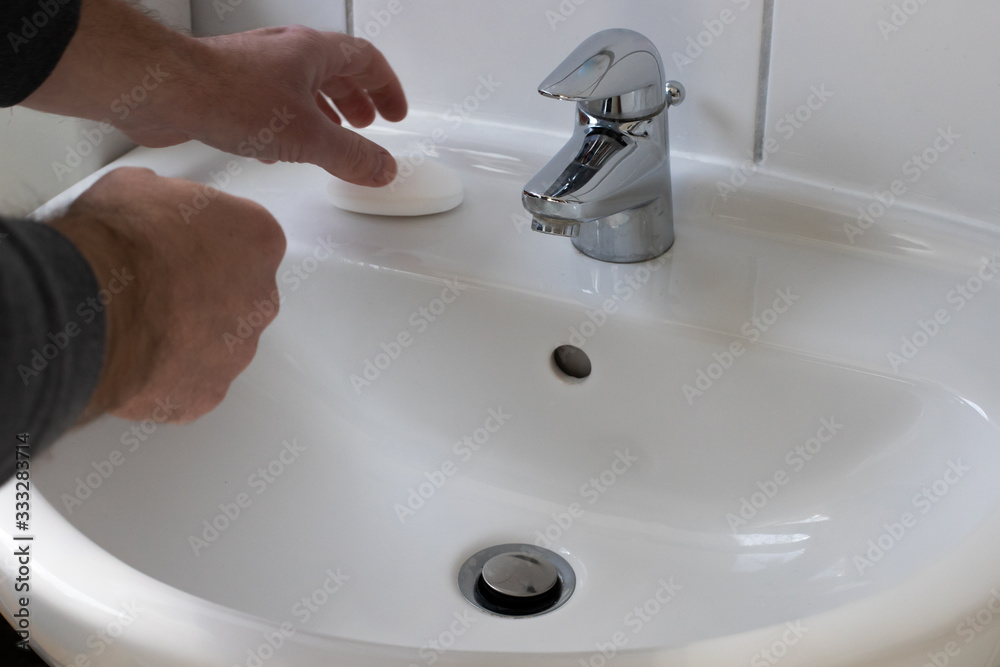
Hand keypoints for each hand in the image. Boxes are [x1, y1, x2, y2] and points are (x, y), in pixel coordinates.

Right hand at [52, 167, 285, 422]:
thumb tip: (153, 206)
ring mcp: (237, 351)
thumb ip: (169, 201)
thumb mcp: (141, 187)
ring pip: (219, 342)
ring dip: (188, 335)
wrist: (91, 304)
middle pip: (240, 294)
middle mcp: (261, 299)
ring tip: (141, 324)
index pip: (247, 240)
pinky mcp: (206, 393)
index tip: (181, 245)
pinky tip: (136, 358)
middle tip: (159, 286)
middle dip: (205, 292)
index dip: (208, 242)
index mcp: (258, 241)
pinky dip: (168, 375)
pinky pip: (192, 383)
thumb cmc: (118, 243)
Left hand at [129, 27, 408, 185]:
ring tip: (331, 139)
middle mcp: (286, 53)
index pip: (366, 61)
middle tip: (368, 123)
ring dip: (322, 114)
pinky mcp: (229, 89)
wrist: (164, 90)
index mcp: (313, 52)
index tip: (395, 113)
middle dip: (355, 101)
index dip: (387, 88)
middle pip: (334, 71)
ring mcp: (256, 68)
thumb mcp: (308, 136)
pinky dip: (288, 126)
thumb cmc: (229, 96)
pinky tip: (282, 152)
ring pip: (301, 88)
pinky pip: (271, 105)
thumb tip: (383, 168)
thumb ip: (351, 156)